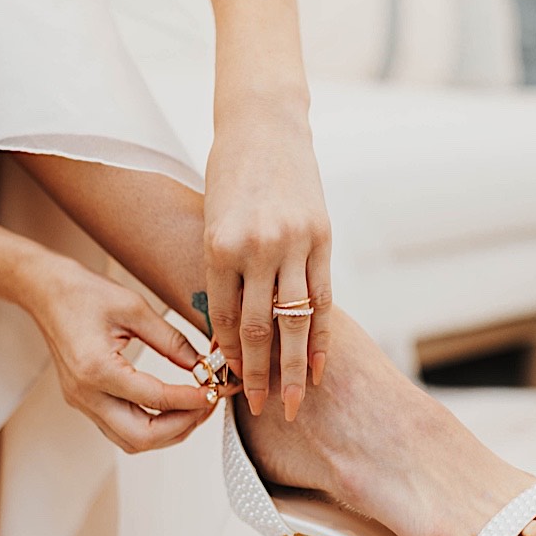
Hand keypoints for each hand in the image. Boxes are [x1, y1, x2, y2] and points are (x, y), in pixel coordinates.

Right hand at [32, 255, 223, 453]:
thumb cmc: (83, 293)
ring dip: (168, 432)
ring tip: (194, 408)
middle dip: (182, 426)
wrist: (45, 293)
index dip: (191, 400)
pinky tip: (170, 409)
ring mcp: (82, 402)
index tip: (214, 391)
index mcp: (96, 368)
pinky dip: (151, 427)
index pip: (155, 399)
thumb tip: (202, 366)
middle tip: (207, 405)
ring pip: (131, 441)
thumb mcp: (135, 308)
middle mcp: (86, 393)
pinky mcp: (84, 402)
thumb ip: (171, 341)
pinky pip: (120, 430)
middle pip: (141, 436)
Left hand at [203, 104, 332, 420]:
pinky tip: (318, 366)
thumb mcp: (211, 222)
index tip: (229, 385)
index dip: (229, 357)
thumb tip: (226, 331)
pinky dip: (321, 337)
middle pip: (260, 329)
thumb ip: (221, 274)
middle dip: (258, 376)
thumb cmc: (229, 174)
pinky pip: (324, 300)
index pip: (226, 318)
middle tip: (258, 410)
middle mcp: (258, 247)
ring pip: (295, 322)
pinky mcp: (323, 238)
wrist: (264, 125)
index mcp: (220, 245)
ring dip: (293, 368)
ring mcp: (294, 243)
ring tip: (291, 402)